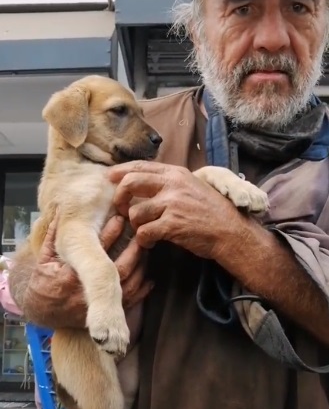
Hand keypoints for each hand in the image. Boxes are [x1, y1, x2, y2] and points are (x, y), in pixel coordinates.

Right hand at [26, 213, 152, 331]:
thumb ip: (52, 239)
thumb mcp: (43, 260)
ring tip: (146, 250)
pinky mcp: (106, 313)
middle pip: (118, 270)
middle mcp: (88, 293)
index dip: (110, 234)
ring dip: (140, 267)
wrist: (44, 312)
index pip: (95, 252)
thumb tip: (60, 216)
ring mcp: (99, 305)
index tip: (119, 219)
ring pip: (127, 286)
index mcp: (71, 276)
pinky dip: (142, 289)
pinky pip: (130, 302)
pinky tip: (149, 277)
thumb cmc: (44, 283)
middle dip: (132, 251)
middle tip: (141, 234)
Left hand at [108, 161, 237, 259]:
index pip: (140, 166)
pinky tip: (152, 242)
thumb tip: (145, 182)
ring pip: (134, 212)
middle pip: (130, 183)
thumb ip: (170, 183)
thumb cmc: (212, 212)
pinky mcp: (172, 225)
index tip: (109, 177)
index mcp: (176, 173)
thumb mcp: (192, 186)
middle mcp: (172, 185)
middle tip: (120, 210)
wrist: (231, 231)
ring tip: (145, 231)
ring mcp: (172, 204)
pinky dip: (144, 240)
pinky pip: (143, 232)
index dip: (120, 171)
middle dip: (119, 198)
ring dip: (135, 225)